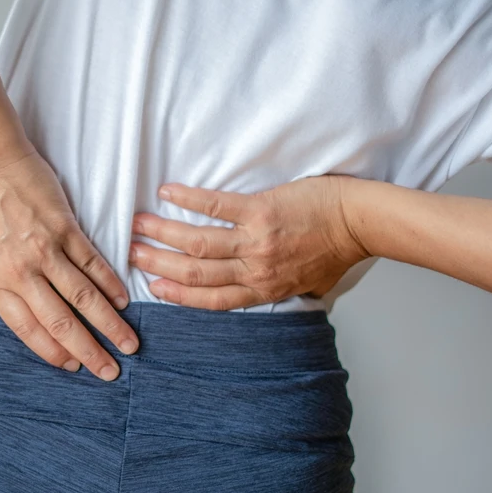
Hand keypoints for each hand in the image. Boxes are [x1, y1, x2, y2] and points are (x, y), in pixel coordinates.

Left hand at [0, 144, 138, 380]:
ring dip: (107, 324)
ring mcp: (46, 250)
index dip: (50, 350)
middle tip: (108, 372)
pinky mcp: (65, 228)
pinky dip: (109, 284)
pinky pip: (92, 263)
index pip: (26, 327)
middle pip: (59, 321)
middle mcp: (22, 271)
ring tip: (128, 345)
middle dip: (87, 351)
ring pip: (82, 297)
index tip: (70, 367)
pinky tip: (122, 302)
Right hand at [128, 175, 370, 309]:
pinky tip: (168, 193)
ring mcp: (256, 240)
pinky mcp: (260, 210)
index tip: (152, 287)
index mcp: (264, 288)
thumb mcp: (308, 286)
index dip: (178, 295)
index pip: (212, 299)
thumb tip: (262, 293)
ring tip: (138, 225)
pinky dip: (188, 200)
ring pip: (197, 242)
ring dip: (164, 233)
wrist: (360, 221)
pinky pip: (216, 206)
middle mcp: (256, 269)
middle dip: (159, 263)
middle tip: (131, 254)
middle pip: (195, 271)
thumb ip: (279, 290)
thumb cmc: (337, 250)